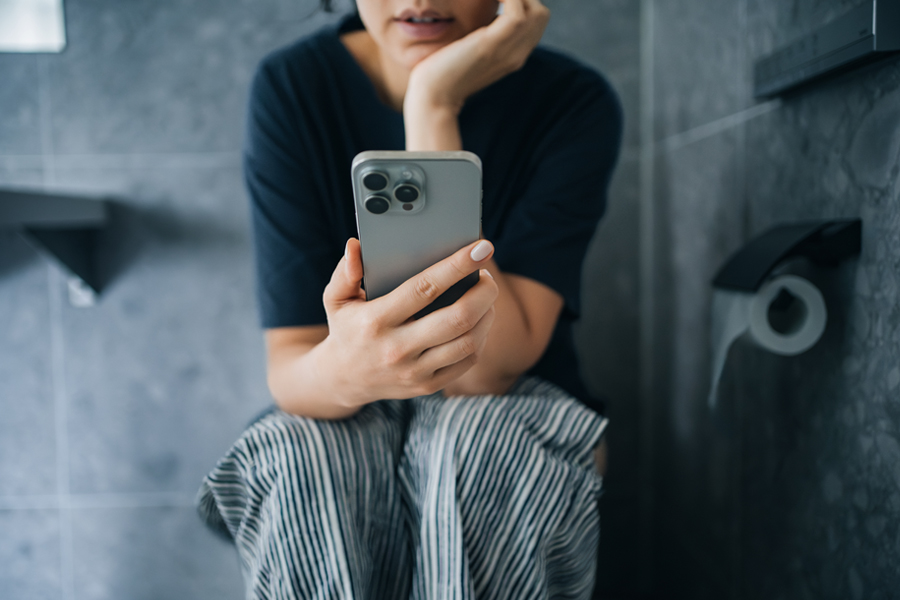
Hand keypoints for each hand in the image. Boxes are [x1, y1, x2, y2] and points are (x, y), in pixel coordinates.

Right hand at [319, 238, 498, 406]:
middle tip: (487, 275)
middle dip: (484, 291)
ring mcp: (415, 371)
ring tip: (486, 295)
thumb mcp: (336, 299)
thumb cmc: (347, 328)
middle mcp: (397, 348)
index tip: (481, 248)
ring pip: (469, 341)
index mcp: (377, 321)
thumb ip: (345, 272)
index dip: (457, 266)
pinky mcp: (428, 386)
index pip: (425, 288)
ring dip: (487, 313)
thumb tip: (355, 246)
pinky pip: (467, 360)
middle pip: (457, 317)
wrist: (343, 379)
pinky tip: (480, 319)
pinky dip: (481, 336)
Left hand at [404, 0, 549, 115]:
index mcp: (513, 57)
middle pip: (541, 15)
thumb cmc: (443, 74)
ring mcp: (508, 51)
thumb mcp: (471, 52)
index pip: (536, 23)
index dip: (522, 3)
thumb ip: (484, 38)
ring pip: (536, 11)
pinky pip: (516, 12)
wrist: (433, 96)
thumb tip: (484, 20)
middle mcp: (517, 55)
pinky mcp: (492, 44)